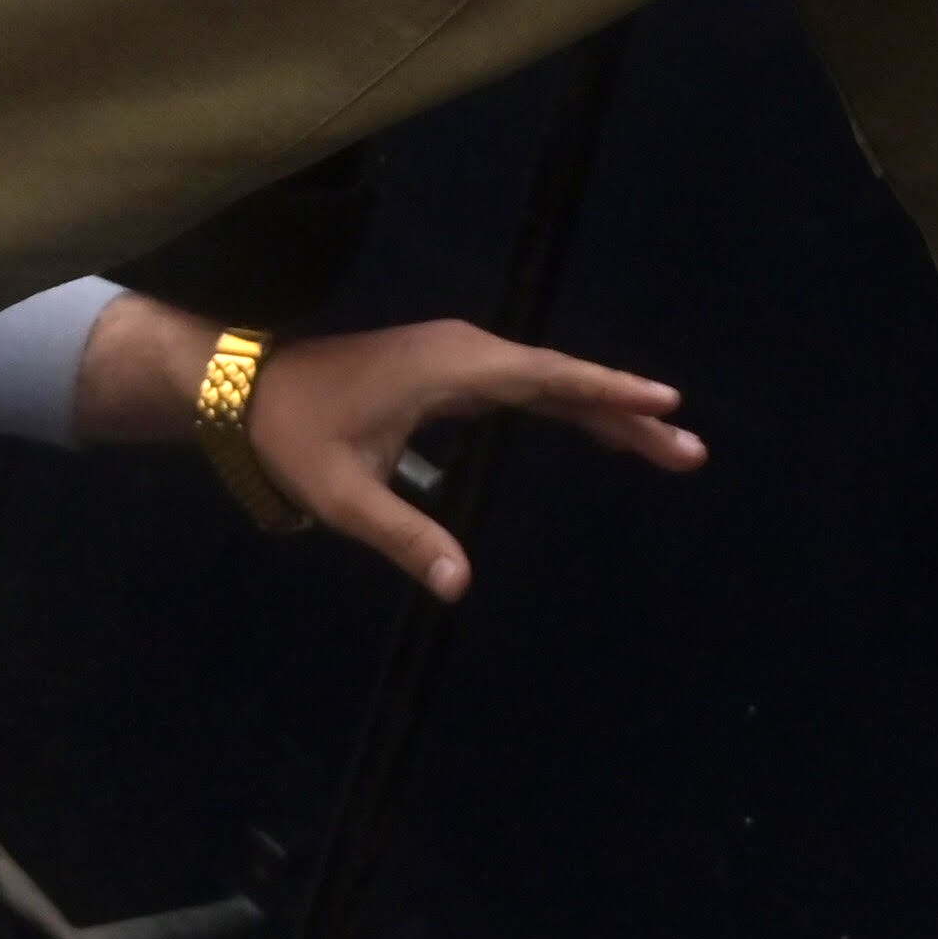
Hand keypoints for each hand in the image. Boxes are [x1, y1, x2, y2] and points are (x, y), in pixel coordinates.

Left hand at [248, 320, 701, 597]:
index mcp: (451, 368)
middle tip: (689, 449)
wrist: (248, 392)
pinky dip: (570, 407)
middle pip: (564, 381)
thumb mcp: (343, 495)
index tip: (664, 401)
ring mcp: (460, 359)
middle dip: (627, 413)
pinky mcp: (452, 373)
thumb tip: (461, 586)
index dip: (607, 391)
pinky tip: (602, 428)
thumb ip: (405, 536)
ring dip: (606, 412)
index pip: (547, 378)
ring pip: (550, 384)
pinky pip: (528, 389)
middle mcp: (466, 352)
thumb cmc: (294, 438)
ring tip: (667, 446)